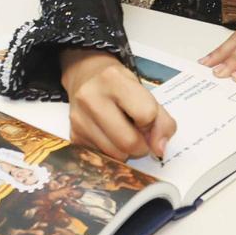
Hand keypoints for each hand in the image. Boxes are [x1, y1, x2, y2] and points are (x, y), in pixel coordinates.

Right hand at [60, 50, 177, 160]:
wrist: (86, 76)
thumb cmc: (120, 85)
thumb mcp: (144, 91)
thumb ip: (161, 120)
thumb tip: (159, 149)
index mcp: (113, 79)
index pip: (145, 115)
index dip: (152, 123)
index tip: (147, 119)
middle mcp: (90, 97)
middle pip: (129, 141)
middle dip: (142, 145)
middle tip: (140, 135)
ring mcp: (79, 118)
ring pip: (116, 155)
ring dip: (126, 151)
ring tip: (123, 133)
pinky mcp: (73, 136)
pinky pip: (103, 158)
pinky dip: (112, 152)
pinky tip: (110, 136)